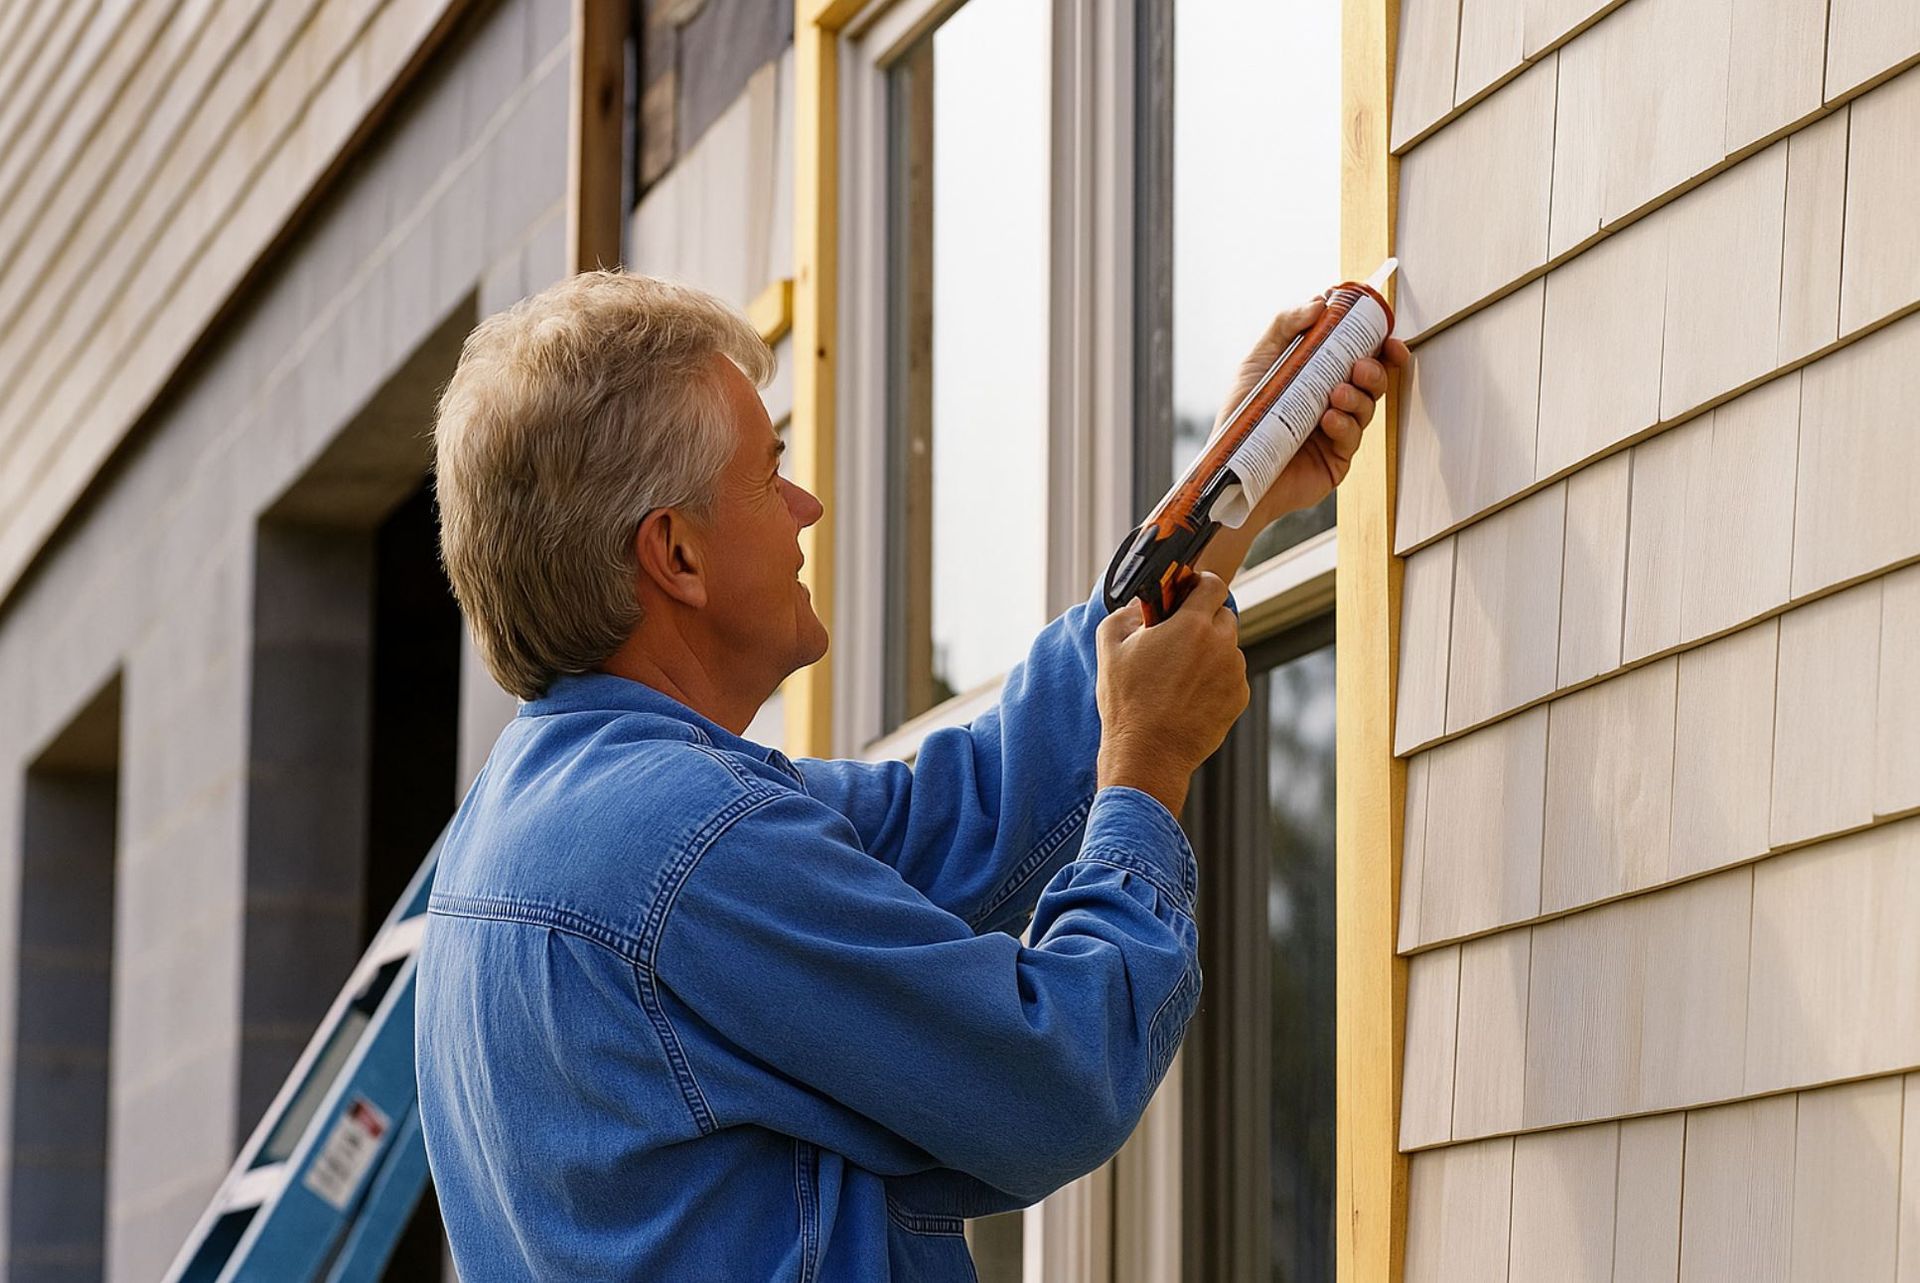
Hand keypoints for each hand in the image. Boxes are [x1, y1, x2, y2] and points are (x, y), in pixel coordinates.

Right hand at [1093, 572, 1249, 814]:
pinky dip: (1214, 679)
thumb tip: (1143, 605)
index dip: (1199, 584)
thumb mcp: (1110, 646)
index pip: (1213, 585)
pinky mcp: (1239, 699)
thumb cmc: (1127, 701)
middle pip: (1223, 615)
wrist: (1148, 753)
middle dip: (1203, 621)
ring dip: (1209, 652)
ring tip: (1178, 675)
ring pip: (1227, 648)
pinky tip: (1187, 696)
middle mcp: (1221, 645)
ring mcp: (1234, 673)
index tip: (1187, 593)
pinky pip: (1230, 676)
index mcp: (1192, 625)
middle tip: (1176, 639)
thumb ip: (1128, 613)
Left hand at [1214, 298, 1410, 522]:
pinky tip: (1329, 419)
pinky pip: (1352, 439)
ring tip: (1337, 394)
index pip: (1363, 358)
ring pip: (1367, 409)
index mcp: (1323, 379)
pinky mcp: (1336, 461)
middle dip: (1374, 371)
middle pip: (1373, 382)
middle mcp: (1335, 404)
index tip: (1389, 339)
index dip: (1383, 348)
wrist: (1230, 468)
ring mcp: (1337, 434)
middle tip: (1358, 367)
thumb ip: (1285, 326)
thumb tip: (1319, 302)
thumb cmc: (1242, 416)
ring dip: (1358, 396)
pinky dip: (1345, 425)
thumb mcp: (1258, 361)